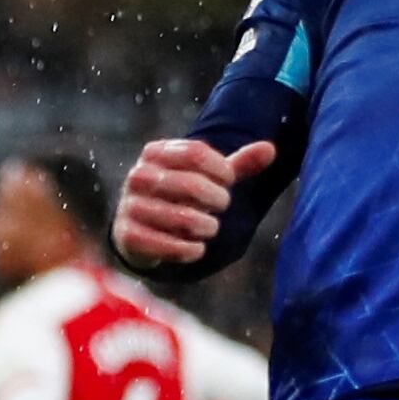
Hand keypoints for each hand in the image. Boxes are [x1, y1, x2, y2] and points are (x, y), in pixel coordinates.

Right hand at [116, 137, 275, 266]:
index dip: (221, 169)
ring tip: (210, 228)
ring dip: (206, 227)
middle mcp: (138, 176)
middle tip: (223, 206)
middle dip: (217, 199)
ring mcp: (130, 206)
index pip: (196, 152)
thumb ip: (238, 166)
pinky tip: (197, 249)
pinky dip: (189, 250)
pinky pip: (165, 244)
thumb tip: (270, 149)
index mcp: (155, 153)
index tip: (229, 182)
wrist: (139, 229)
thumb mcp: (207, 179)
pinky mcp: (127, 235)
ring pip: (181, 217)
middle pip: (191, 184)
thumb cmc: (181, 197)